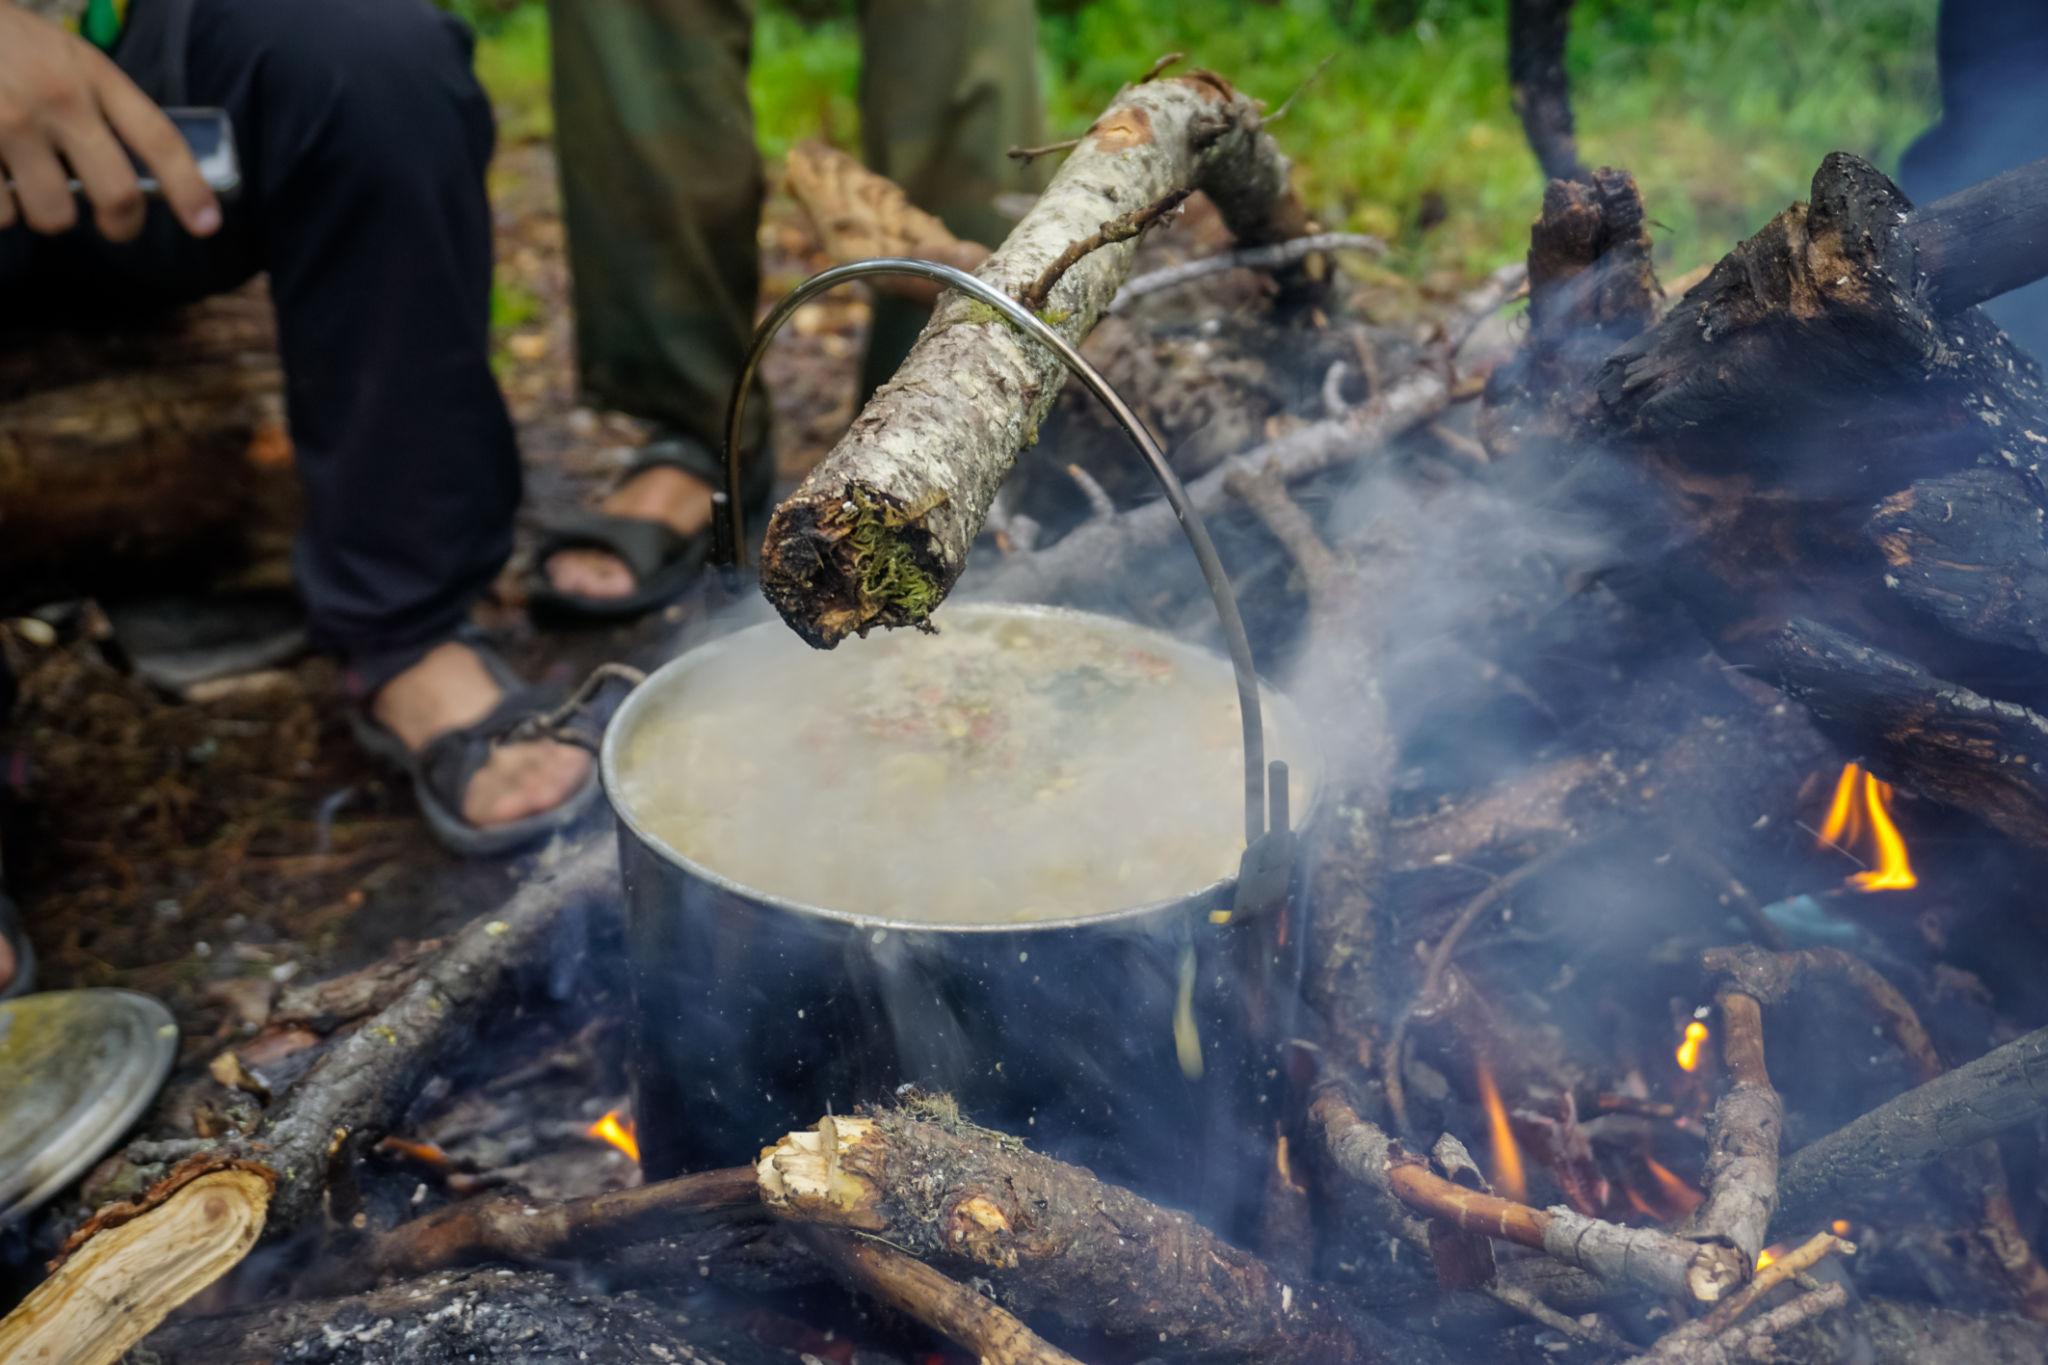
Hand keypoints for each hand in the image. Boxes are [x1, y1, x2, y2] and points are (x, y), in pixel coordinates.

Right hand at [0, 5, 218, 240]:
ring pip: (54, 216)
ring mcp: (9, 123)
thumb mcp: (63, 52)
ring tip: (30, 187)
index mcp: (91, 74)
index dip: (190, 188)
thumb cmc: (4, 42)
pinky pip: (0, 213)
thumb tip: (131, 179)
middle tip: (114, 226)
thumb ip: (99, 105)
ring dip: (46, 216)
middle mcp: (58, 99)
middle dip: (122, 224)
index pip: (158, 139)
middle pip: (118, 194)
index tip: (208, 225)